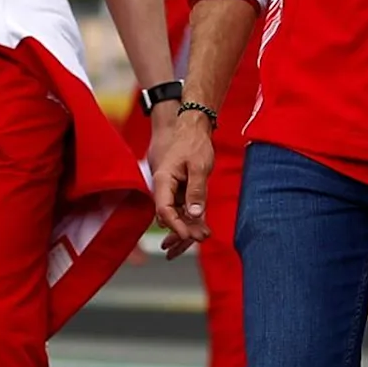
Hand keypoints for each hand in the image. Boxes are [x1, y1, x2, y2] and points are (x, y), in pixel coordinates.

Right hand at [147, 109, 216, 258]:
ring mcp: (172, 191)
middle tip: (200, 238)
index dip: (174, 225)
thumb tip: (195, 214)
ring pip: (177, 216)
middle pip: (169, 217)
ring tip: (204, 236)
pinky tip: (204, 229)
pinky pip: (184, 210)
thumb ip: (196, 190)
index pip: (164, 209)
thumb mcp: (199, 165)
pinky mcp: (181, 192)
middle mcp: (164, 189)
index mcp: (163, 181)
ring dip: (189, 228)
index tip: (187, 235)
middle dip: (182, 231)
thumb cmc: (193, 143)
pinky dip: (193, 220)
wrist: (191, 128)